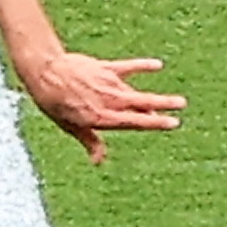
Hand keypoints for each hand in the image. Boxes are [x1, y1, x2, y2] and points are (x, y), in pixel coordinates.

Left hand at [13, 46, 185, 165]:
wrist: (45, 74)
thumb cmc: (55, 103)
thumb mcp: (71, 127)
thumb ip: (90, 142)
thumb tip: (99, 161)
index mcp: (102, 118)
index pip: (135, 122)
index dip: (155, 123)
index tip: (173, 123)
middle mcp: (109, 101)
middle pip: (142, 104)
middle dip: (163, 107)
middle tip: (182, 106)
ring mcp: (108, 84)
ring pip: (136, 92)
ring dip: (155, 96)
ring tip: (175, 100)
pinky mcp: (105, 68)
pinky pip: (127, 67)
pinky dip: (143, 66)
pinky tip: (158, 65)